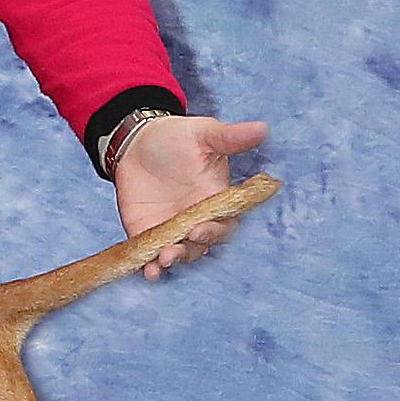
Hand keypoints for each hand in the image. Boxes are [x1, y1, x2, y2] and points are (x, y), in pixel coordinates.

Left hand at [113, 114, 269, 278]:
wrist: (137, 141)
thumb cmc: (176, 137)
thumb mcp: (203, 134)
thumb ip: (230, 137)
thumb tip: (262, 129)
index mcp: (216, 200)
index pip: (224, 224)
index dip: (216, 230)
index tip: (201, 227)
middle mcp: (197, 219)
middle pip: (203, 244)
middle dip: (193, 247)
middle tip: (180, 244)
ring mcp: (172, 229)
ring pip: (180, 254)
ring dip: (173, 260)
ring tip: (162, 260)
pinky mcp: (147, 233)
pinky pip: (151, 255)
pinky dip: (150, 266)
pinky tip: (149, 271)